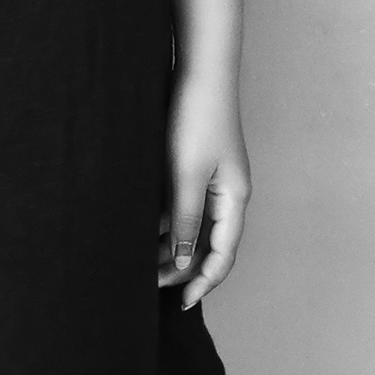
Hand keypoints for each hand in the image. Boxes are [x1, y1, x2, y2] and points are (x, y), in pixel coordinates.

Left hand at [159, 84, 250, 310]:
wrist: (199, 70)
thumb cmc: (197, 118)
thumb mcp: (187, 175)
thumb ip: (184, 219)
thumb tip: (182, 261)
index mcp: (234, 199)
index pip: (222, 255)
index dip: (202, 282)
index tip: (181, 303)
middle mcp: (227, 194)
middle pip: (208, 244)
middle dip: (182, 269)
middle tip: (149, 286)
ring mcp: (213, 180)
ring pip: (193, 226)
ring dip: (170, 247)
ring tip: (141, 265)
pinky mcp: (196, 166)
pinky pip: (183, 205)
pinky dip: (165, 222)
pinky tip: (142, 230)